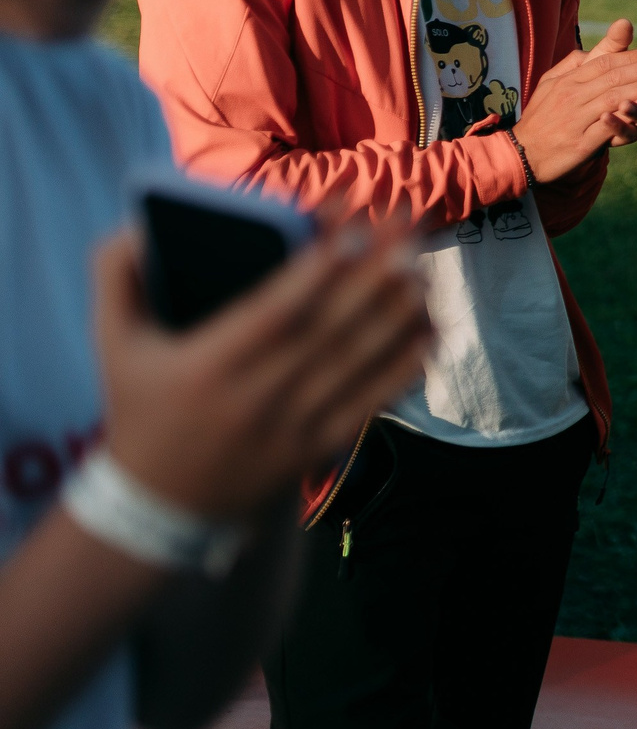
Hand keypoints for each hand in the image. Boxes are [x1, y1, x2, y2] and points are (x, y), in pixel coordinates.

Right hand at [91, 223, 431, 524]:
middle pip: (328, 329)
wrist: (160, 504)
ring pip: (358, 363)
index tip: (350, 229)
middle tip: (406, 224)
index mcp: (207, 367)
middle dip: (372, 272)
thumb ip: (117, 277)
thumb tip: (139, 223)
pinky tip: (430, 330)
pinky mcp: (319, 448)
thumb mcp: (113, 344)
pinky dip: (403, 367)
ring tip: (423, 265)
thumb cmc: (139, 407)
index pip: (272, 313)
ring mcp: (292, 427)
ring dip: (396, 312)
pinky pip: (371, 404)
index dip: (315, 272)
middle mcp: (255, 398)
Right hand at [514, 20, 636, 179]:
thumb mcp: (551, 83)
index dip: (632, 57)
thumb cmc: (542, 117)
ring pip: (613, 99)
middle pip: (613, 77)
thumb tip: (593, 49)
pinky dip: (627, 119)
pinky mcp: (580, 143)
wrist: (520, 153)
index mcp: (567, 80)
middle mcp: (571, 95)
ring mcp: (575, 119)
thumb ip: (573, 64)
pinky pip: (608, 128)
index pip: (605, 63)